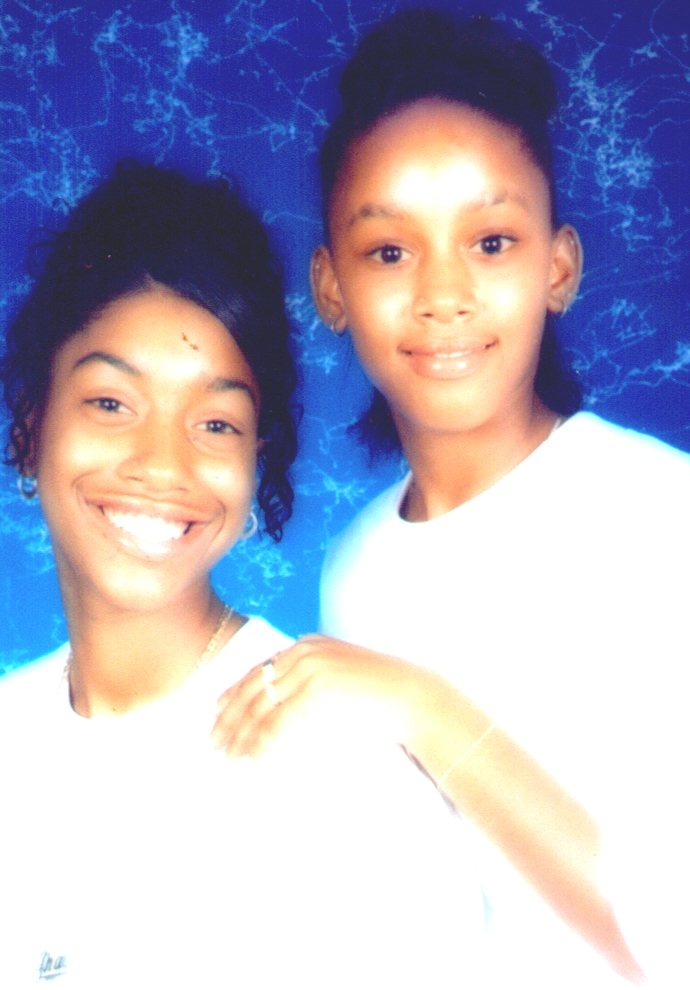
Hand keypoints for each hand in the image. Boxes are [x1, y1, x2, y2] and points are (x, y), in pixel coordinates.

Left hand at [211, 635, 424, 758]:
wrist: (409, 695)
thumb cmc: (376, 693)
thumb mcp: (336, 676)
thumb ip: (307, 681)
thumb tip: (279, 705)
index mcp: (305, 645)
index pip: (257, 670)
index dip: (232, 693)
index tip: (215, 714)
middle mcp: (303, 652)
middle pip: (252, 687)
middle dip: (228, 718)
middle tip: (213, 742)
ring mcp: (309, 670)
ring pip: (260, 706)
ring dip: (239, 734)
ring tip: (227, 755)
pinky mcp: (317, 692)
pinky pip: (278, 722)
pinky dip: (260, 742)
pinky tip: (250, 758)